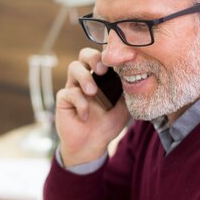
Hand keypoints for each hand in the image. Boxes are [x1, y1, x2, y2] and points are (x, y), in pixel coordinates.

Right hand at [56, 47, 129, 165]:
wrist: (92, 145)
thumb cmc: (107, 124)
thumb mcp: (124, 107)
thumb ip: (128, 91)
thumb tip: (136, 75)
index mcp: (101, 77)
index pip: (103, 57)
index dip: (108, 54)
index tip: (119, 61)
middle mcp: (86, 78)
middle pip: (84, 54)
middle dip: (93, 57)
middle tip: (102, 70)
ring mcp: (73, 87)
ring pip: (74, 68)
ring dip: (84, 77)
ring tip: (92, 92)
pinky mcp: (64, 99)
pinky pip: (69, 92)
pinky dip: (80, 103)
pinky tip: (85, 116)